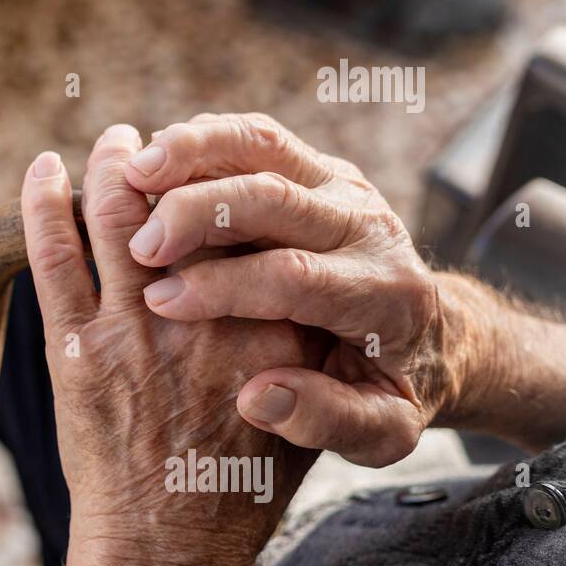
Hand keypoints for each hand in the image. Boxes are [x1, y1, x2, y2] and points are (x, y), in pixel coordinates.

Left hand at [21, 125, 324, 565]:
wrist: (169, 546)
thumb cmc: (238, 482)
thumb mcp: (304, 405)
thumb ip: (300, 338)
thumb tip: (292, 272)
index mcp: (264, 318)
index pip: (242, 218)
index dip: (223, 178)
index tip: (213, 159)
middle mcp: (197, 310)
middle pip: (176, 201)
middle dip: (164, 157)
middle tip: (153, 139)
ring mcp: (129, 326)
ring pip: (111, 213)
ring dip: (109, 164)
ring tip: (115, 141)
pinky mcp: (73, 348)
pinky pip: (51, 256)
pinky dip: (42, 204)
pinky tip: (42, 169)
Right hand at [123, 112, 448, 466]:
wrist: (432, 331)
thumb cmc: (392, 387)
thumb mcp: (382, 429)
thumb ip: (327, 419)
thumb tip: (259, 396)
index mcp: (382, 293)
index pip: (294, 275)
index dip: (222, 286)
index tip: (161, 303)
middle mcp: (366, 225)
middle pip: (275, 195)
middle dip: (197, 212)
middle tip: (138, 245)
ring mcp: (340, 186)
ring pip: (263, 144)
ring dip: (192, 151)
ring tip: (132, 173)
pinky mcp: (313, 167)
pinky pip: (253, 136)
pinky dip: (199, 140)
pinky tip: (152, 164)